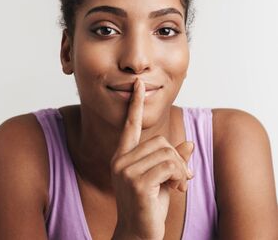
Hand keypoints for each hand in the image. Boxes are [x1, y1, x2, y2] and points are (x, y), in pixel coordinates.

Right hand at [110, 78, 194, 239]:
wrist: (139, 232)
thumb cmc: (149, 206)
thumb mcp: (162, 179)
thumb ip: (171, 160)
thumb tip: (188, 143)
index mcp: (123, 156)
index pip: (129, 125)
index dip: (135, 104)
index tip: (138, 84)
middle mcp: (120, 160)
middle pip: (160, 141)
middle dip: (177, 159)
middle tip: (181, 177)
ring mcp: (125, 170)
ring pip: (167, 153)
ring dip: (180, 169)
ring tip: (179, 184)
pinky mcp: (136, 182)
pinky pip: (168, 166)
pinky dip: (179, 176)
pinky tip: (176, 189)